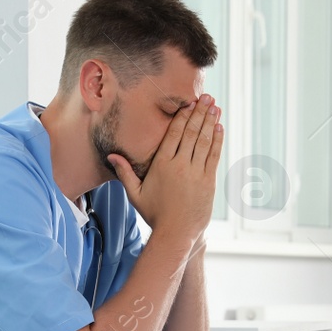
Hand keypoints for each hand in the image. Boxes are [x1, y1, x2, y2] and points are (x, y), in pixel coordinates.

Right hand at [107, 94, 221, 247]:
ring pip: (204, 141)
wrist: (175, 234)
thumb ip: (125, 172)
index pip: (174, 134)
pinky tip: (220, 128)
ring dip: (210, 122)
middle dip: (199, 112)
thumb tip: (111, 156)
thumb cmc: (154, 214)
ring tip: (215, 106)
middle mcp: (180, 166)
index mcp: (162, 165)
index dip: (182, 116)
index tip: (188, 102)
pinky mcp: (208, 182)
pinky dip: (217, 141)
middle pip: (191, 133)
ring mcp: (196, 173)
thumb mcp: (135, 193)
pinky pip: (213, 156)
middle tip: (206, 96)